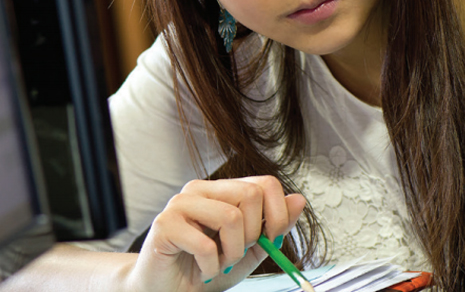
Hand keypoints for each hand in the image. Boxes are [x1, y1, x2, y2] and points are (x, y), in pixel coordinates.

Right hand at [124, 176, 305, 291]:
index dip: (278, 214)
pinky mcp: (165, 224)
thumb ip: (272, 228)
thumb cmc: (203, 268)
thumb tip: (299, 200)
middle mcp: (201, 189)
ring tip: (218, 263)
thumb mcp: (248, 251)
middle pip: (250, 194)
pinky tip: (202, 270)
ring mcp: (181, 203)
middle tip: (236, 253)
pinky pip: (205, 244)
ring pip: (231, 217)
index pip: (265, 183)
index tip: (271, 239)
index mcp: (222, 190)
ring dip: (232, 252)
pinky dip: (211, 266)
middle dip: (252, 235)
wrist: (165, 290)